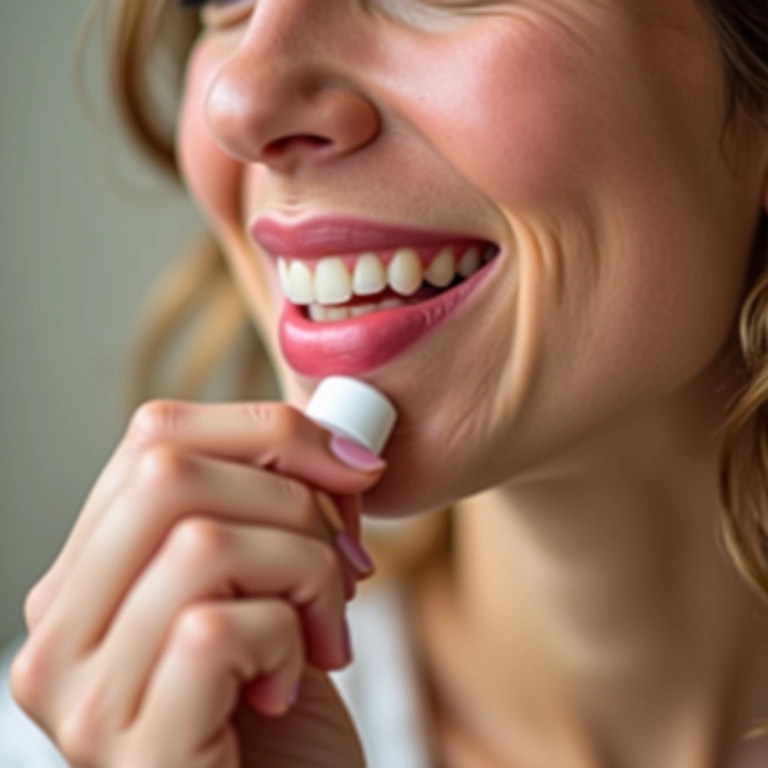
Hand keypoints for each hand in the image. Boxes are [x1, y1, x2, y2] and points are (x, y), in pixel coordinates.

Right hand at [11, 400, 382, 767]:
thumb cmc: (281, 707)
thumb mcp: (272, 586)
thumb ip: (270, 511)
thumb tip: (336, 446)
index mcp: (87, 575)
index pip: (153, 436)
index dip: (265, 430)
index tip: (350, 466)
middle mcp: (58, 631)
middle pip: (167, 471)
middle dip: (294, 498)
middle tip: (348, 558)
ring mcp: (82, 697)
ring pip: (201, 543)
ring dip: (306, 571)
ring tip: (327, 627)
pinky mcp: (132, 751)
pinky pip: (216, 630)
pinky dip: (288, 638)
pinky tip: (291, 686)